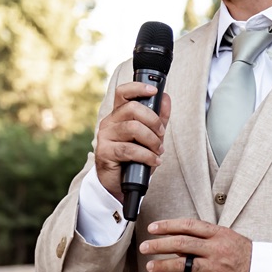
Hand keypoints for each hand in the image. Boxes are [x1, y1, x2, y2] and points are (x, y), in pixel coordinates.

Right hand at [94, 81, 170, 199]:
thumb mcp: (151, 136)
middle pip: (132, 108)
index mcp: (119, 114)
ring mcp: (105, 136)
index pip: (123, 93)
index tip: (154, 90)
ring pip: (133, 128)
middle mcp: (110, 122)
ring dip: (152, 140)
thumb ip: (158, 118)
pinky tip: (154, 161)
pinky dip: (147, 155)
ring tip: (158, 151)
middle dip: (153, 120)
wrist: (119, 183)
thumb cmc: (135, 157)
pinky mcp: (105, 152)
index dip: (138, 88)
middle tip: (161, 134)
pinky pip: (130, 149)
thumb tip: (166, 98)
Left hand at [139, 219, 252, 271]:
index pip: (189, 226)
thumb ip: (204, 238)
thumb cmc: (244, 254)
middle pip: (181, 244)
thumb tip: (177, 241)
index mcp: (219, 234)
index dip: (168, 226)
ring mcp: (215, 268)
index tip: (153, 228)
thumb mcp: (227, 238)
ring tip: (150, 266)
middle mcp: (216, 250)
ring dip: (163, 265)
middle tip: (144, 247)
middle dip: (159, 245)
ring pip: (183, 265)